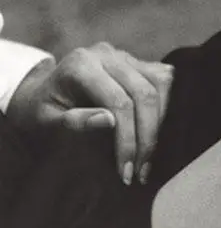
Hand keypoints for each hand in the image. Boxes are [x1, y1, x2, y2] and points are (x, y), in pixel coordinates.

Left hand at [6, 43, 173, 185]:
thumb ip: (74, 122)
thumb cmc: (43, 114)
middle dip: (147, 139)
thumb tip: (109, 121)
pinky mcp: (140, 65)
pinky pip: (167, 83)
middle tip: (141, 173)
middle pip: (144, 95)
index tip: (125, 172)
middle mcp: (106, 55)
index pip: (119, 103)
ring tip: (151, 158)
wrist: (44, 97)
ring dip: (163, 125)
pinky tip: (162, 137)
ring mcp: (126, 57)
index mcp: (81, 65)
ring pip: (162, 85)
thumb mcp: (47, 123)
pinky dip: (170, 110)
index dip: (127, 140)